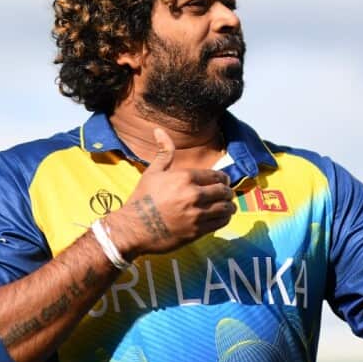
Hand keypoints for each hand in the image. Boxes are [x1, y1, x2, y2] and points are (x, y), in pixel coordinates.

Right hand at [104, 128, 235, 258]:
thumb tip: (159, 130)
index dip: (223, 178)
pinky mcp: (196, 231)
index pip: (216, 176)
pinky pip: (220, 223)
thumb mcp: (152, 172)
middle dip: (227, 191)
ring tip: (228, 206)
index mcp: (184, 178)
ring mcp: (196, 214)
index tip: (223, 181)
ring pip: (225, 208)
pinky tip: (222, 217)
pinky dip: (224, 219)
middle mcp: (193, 195)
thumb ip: (164, 152)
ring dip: (229, 206)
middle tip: (226, 193)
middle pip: (223, 191)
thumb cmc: (142, 199)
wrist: (133, 228)